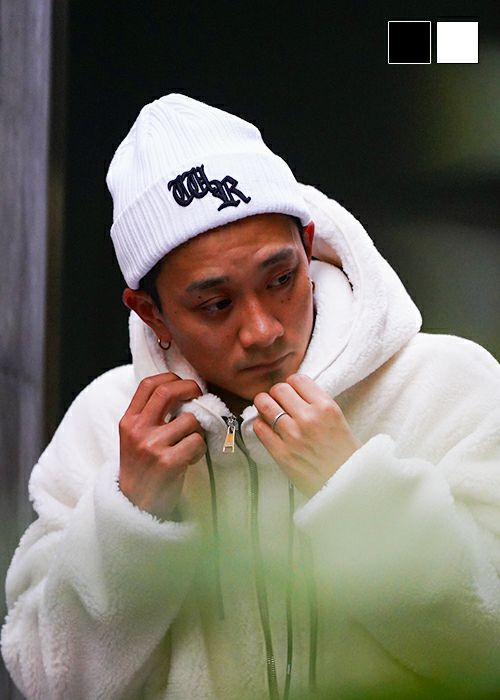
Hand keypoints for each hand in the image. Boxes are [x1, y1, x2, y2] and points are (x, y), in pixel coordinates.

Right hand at [119, 372, 205, 519]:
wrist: (134, 508)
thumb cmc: (143, 470)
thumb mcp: (135, 439)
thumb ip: (150, 416)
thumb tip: (181, 390)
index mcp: (128, 421)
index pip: (148, 384)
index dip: (171, 377)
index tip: (184, 384)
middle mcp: (137, 430)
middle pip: (168, 392)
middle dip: (190, 388)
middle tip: (200, 396)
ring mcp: (152, 445)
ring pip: (190, 420)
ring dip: (198, 430)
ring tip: (189, 445)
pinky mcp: (168, 462)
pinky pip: (197, 442)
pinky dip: (199, 449)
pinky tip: (189, 460)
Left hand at [253, 374, 360, 496]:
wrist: (346, 483)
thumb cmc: (344, 452)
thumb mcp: (337, 418)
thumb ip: (316, 403)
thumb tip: (292, 390)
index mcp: (326, 407)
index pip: (297, 379)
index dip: (292, 384)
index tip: (292, 391)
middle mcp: (308, 418)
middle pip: (278, 389)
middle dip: (277, 393)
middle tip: (280, 402)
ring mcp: (292, 436)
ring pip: (264, 404)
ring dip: (264, 405)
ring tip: (269, 410)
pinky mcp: (281, 453)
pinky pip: (259, 428)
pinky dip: (260, 424)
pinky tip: (268, 428)